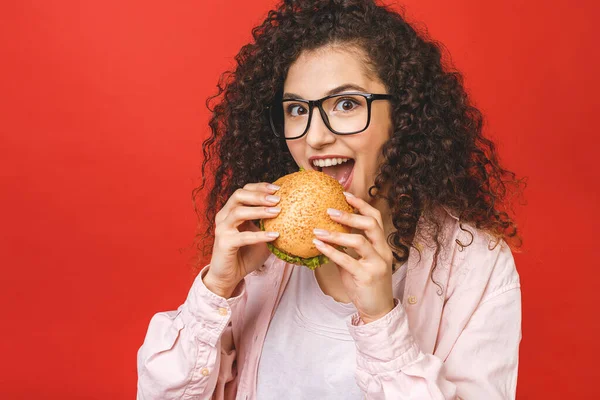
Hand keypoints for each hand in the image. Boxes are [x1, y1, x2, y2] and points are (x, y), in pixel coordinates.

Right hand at [204, 182, 280, 297]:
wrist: (229, 276)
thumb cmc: (246, 255)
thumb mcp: (262, 237)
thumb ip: (271, 225)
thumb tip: (294, 216)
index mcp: (232, 211)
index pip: (244, 190)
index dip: (260, 187)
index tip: (279, 188)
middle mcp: (224, 216)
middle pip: (239, 195)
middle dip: (260, 195)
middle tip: (278, 199)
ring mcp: (222, 229)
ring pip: (238, 212)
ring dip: (259, 210)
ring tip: (277, 212)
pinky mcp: (224, 243)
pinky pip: (243, 236)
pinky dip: (259, 235)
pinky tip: (274, 235)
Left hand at [313, 192, 394, 323]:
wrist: (377, 311)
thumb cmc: (365, 285)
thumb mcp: (357, 264)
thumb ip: (346, 250)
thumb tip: (326, 235)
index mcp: (381, 246)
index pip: (376, 218)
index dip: (361, 205)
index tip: (345, 194)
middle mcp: (382, 252)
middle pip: (371, 224)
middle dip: (350, 214)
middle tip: (329, 210)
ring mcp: (377, 264)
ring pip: (359, 241)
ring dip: (336, 233)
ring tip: (317, 230)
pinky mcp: (367, 276)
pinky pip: (347, 260)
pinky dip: (331, 250)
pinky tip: (318, 245)